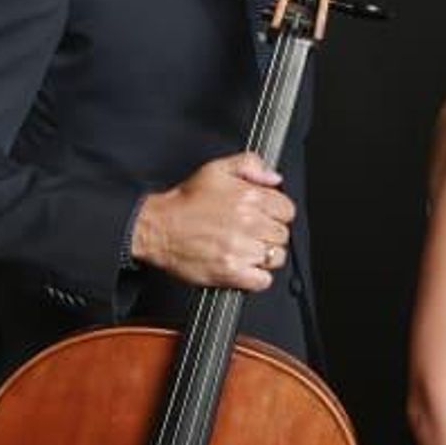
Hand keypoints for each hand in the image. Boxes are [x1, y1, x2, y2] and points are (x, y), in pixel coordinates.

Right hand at [132, 152, 294, 290]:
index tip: (265, 217)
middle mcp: (248, 223)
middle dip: (269, 234)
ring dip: (265, 256)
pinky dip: (257, 277)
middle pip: (282, 235)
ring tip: (247, 249)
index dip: (277, 214)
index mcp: (249, 197)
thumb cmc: (185, 202)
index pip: (287, 210)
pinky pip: (263, 280)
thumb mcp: (217, 169)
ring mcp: (241, 249)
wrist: (158, 228)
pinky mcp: (231, 272)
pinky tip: (245, 266)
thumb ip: (250, 164)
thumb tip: (274, 177)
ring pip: (276, 258)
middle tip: (252, 233)